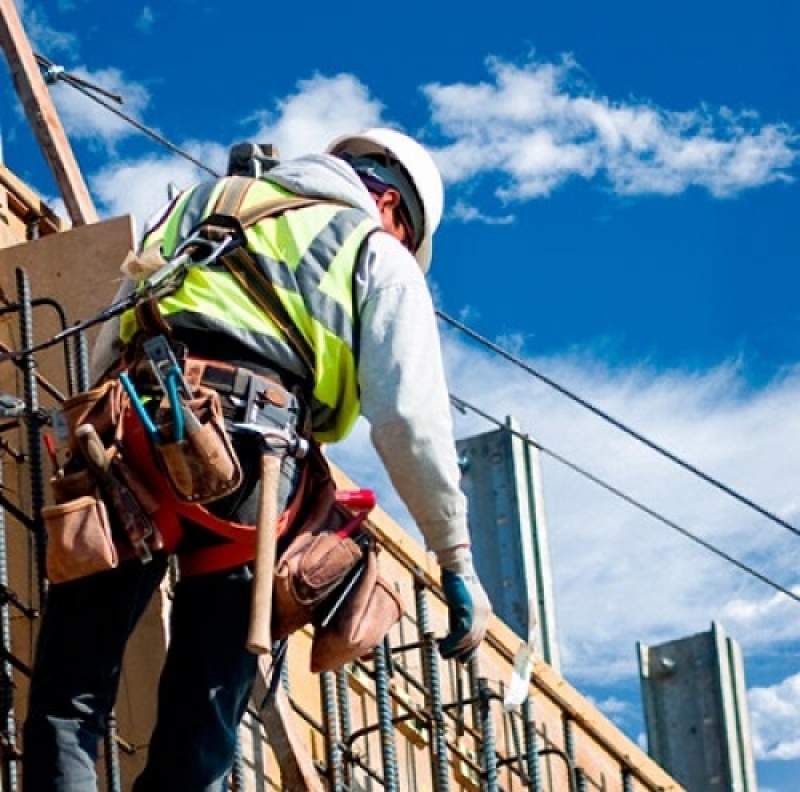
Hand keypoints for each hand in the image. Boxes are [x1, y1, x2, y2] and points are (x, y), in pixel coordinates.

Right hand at [436, 546, 491, 660]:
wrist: (457, 566)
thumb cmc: (456, 579)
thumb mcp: (460, 600)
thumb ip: (461, 614)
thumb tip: (455, 630)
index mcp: (484, 611)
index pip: (479, 636)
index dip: (469, 648)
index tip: (461, 657)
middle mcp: (484, 614)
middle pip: (474, 640)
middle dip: (461, 652)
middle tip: (447, 656)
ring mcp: (479, 613)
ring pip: (468, 640)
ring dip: (454, 649)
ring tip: (442, 652)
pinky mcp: (470, 612)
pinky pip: (462, 634)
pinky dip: (451, 642)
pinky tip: (442, 645)